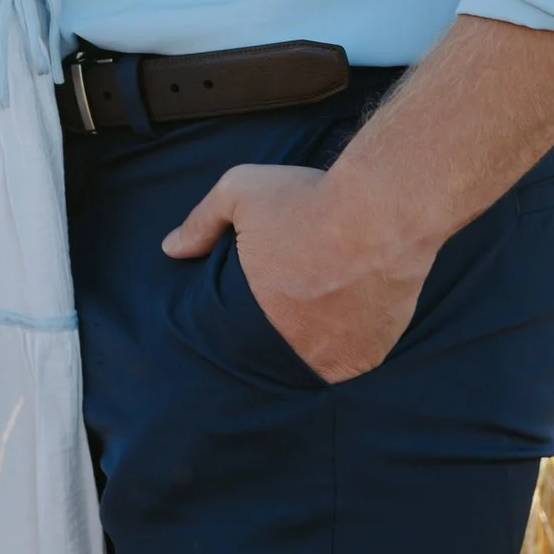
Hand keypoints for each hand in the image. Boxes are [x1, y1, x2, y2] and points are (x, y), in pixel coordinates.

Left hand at [162, 160, 430, 383]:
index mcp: (257, 318)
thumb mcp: (240, 193)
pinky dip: (348, 343)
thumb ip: (201, 221)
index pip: (238, 339)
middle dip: (280, 332)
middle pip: (278, 352)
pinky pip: (353, 360)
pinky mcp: (372, 354)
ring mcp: (337, 357)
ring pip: (316, 360)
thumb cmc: (309, 200)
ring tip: (321, 309)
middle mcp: (296, 348)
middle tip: (292, 304)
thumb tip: (171, 248)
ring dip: (314, 343)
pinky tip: (349, 313)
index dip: (246, 321)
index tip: (256, 301)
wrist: (382, 210)